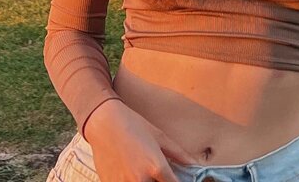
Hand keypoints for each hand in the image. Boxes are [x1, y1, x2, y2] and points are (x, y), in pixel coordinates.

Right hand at [84, 100, 198, 181]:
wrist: (104, 122)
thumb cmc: (133, 125)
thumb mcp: (159, 136)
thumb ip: (179, 153)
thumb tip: (194, 164)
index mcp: (156, 167)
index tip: (176, 179)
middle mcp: (141, 180)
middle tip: (157, 174)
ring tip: (143, 172)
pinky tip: (130, 173)